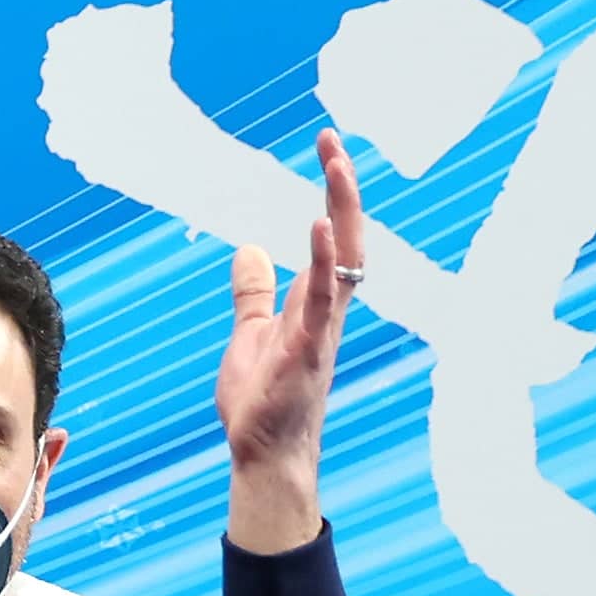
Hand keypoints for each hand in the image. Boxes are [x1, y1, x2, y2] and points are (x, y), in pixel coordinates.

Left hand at [221, 127, 363, 555]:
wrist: (264, 453)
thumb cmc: (263, 401)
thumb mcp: (251, 333)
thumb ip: (254, 292)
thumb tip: (250, 248)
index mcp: (315, 303)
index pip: (331, 236)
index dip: (332, 194)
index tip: (327, 149)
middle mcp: (328, 310)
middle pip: (345, 238)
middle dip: (342, 190)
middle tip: (333, 142)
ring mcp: (322, 328)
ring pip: (343, 260)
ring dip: (339, 212)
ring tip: (337, 166)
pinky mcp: (308, 350)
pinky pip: (322, 300)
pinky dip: (320, 262)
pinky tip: (316, 226)